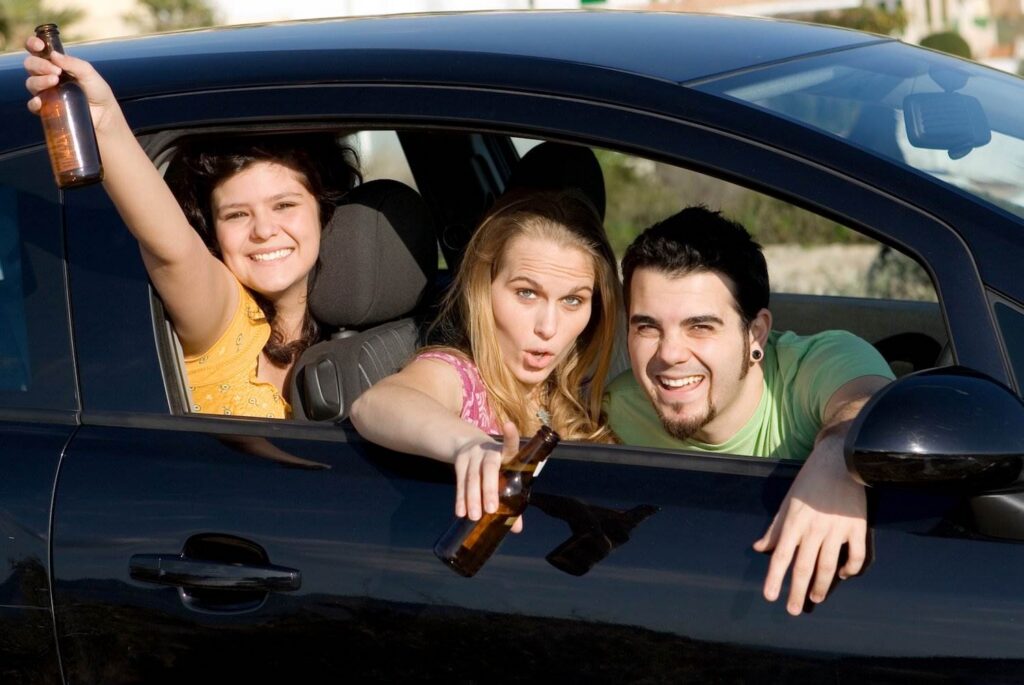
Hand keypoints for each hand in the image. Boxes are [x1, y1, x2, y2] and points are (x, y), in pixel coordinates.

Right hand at [23, 36, 118, 131]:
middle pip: (31, 65)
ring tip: (55, 81)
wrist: (105, 114)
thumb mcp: (89, 73)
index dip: (33, 44)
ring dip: (40, 80)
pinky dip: (33, 103)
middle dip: (40, 65)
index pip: (37, 50)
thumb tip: (53, 55)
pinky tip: (40, 101)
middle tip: (56, 71)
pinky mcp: (47, 109)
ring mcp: (46, 92)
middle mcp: (47, 76)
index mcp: (55, 64)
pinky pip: (32, 106)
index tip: (39, 45)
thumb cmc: (97, 91)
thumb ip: (73, 63)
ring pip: (31, 83)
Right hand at [452, 421, 522, 532]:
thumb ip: (512, 500)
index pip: (510, 445)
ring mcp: (473, 455)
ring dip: (472, 497)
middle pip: (489, 468)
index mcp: (506, 454)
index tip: (509, 426)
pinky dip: (460, 498)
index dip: (510, 436)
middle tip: (491, 509)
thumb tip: (517, 528)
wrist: (469, 445)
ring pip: (472, 477)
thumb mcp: (504, 476)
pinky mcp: (460, 461)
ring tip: (474, 516)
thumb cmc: (496, 468)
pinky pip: (460, 482)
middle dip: (490, 488)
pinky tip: (460, 512)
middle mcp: (489, 451)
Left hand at [752, 436, 866, 614]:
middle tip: (793, 610)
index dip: (775, 578)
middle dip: (797, 591)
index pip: (781, 556)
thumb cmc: (809, 482)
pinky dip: (850, 569)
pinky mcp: (857, 527)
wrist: (839, 460)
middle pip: (803, 567)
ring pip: (828, 566)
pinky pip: (855, 556)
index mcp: (794, 522)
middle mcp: (814, 529)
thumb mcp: (787, 502)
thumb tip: (759, 548)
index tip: (770, 597)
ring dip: (821, 585)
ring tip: (815, 598)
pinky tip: (844, 575)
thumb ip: (775, 528)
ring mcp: (836, 529)